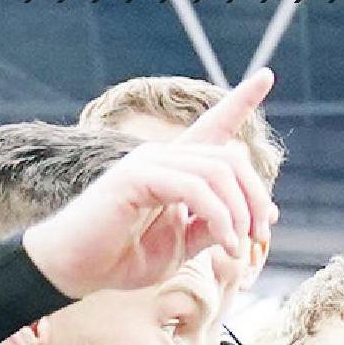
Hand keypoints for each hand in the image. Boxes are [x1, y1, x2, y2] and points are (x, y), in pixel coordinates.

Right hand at [19, 69, 276, 297]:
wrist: (76, 269)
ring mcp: (146, 163)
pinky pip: (195, 188)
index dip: (241, 100)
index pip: (214, 125)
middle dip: (256, 199)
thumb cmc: (125, 256)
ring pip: (217, 172)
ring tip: (239, 247)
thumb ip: (217, 226)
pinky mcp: (134, 177)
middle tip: (259, 237)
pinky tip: (226, 243)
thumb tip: (266, 213)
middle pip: (231, 158)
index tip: (267, 75)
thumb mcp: (185, 243)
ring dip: (239, 213)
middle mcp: (162, 157)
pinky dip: (219, 217)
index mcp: (177, 168)